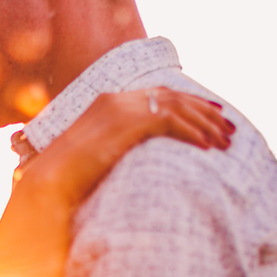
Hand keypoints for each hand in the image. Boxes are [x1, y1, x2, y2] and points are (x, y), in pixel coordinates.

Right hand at [19, 87, 234, 208]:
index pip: (157, 94)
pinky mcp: (127, 122)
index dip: (187, 103)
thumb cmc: (65, 180)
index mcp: (107, 102)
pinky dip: (192, 132)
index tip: (210, 114)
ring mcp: (121, 108)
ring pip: (176, 107)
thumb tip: (127, 161)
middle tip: (228, 127)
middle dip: (204, 111)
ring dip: (205, 124)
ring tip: (226, 141)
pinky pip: (170, 121)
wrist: (47, 183)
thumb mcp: (93, 157)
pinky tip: (207, 146)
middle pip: (172, 96)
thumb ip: (114, 148)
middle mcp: (116, 99)